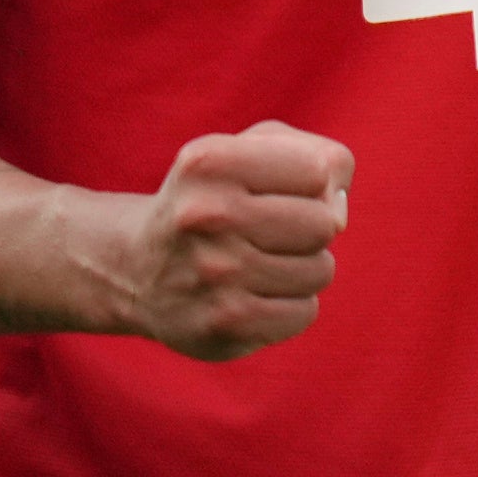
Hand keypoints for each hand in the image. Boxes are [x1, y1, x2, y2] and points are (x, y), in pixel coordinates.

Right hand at [120, 121, 350, 359]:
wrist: (139, 269)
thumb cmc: (215, 199)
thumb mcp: (249, 151)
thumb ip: (314, 157)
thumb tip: (339, 208)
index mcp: (211, 161)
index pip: (318, 168)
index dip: (314, 181)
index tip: (282, 190)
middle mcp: (207, 215)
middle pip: (324, 222)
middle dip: (312, 227)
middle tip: (274, 232)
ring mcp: (215, 274)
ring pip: (320, 270)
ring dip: (304, 268)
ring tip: (262, 262)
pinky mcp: (224, 325)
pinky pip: (304, 312)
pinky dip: (291, 305)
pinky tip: (256, 294)